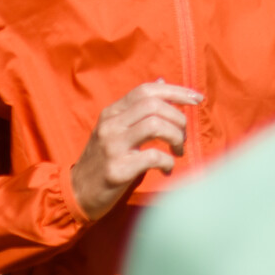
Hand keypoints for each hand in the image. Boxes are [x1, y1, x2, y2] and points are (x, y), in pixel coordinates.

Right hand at [69, 80, 202, 221]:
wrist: (77, 193)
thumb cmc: (104, 161)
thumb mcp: (117, 129)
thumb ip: (138, 108)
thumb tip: (162, 81)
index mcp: (112, 112)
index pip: (146, 90)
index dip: (175, 91)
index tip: (197, 99)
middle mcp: (110, 125)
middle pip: (154, 105)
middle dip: (179, 119)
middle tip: (183, 137)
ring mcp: (112, 147)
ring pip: (155, 126)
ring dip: (176, 137)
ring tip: (178, 151)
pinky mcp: (117, 170)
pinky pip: (152, 157)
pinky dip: (168, 162)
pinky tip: (167, 169)